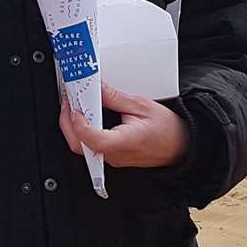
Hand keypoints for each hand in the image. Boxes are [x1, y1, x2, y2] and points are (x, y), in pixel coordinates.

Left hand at [60, 83, 189, 168]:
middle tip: (68, 100)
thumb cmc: (167, 129)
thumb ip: (115, 98)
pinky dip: (81, 131)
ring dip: (72, 126)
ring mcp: (112, 159)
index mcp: (125, 142)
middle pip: (79, 145)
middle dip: (67, 122)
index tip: (74, 106)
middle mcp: (115, 155)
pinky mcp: (111, 156)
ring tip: (74, 105)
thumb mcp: (142, 105)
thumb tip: (97, 88)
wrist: (180, 146)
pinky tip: (84, 116)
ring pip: (81, 147)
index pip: (93, 139)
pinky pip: (89, 147)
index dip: (78, 123)